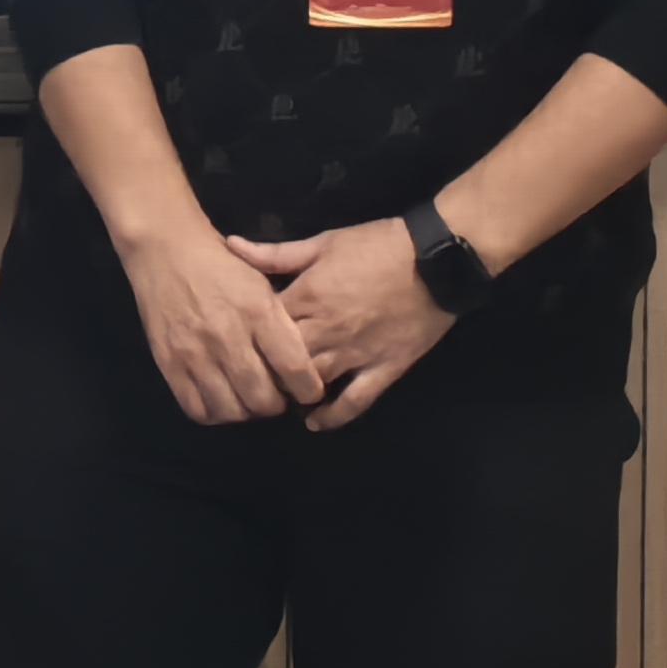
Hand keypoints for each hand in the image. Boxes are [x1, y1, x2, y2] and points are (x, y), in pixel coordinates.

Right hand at [113, 219, 326, 425]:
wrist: (165, 250)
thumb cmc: (222, 266)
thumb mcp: (262, 284)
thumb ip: (282, 326)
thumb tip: (300, 369)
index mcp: (258, 313)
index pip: (295, 369)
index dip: (308, 391)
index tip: (308, 391)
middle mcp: (227, 336)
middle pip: (263, 399)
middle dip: (276, 405)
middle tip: (275, 395)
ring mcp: (194, 352)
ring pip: (231, 410)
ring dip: (245, 412)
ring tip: (246, 398)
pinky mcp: (169, 363)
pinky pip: (197, 408)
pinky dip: (214, 412)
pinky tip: (219, 398)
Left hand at [225, 218, 456, 431]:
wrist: (437, 260)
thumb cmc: (376, 246)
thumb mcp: (322, 243)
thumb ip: (275, 253)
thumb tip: (230, 245)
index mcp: (306, 298)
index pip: (262, 327)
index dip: (245, 336)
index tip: (233, 343)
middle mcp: (327, 331)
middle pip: (282, 361)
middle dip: (264, 370)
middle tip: (249, 377)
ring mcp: (357, 353)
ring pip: (314, 383)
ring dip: (292, 393)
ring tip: (275, 398)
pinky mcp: (385, 368)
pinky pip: (356, 400)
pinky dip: (334, 416)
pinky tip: (315, 423)